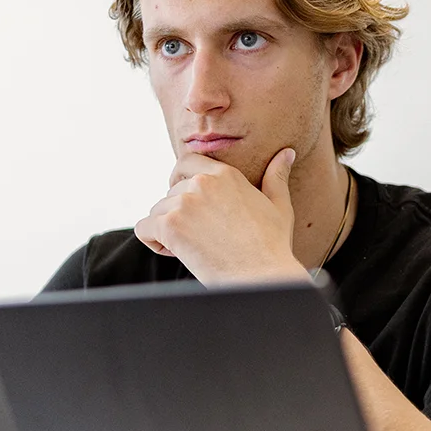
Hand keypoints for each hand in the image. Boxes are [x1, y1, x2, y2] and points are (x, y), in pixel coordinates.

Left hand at [134, 148, 306, 286]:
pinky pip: (144, 228)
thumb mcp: (278, 206)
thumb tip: (286, 154)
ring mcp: (184, 203)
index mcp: (224, 174)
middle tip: (200, 238)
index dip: (179, 182)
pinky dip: (154, 243)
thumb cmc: (272, 246)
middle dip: (177, 215)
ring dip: (167, 230)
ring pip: (156, 212)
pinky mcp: (170, 225)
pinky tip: (177, 253)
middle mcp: (201, 183)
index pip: (185, 163)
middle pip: (169, 193)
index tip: (186, 203)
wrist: (262, 276)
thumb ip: (276, 177)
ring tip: (194, 248)